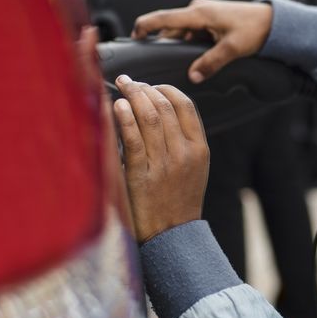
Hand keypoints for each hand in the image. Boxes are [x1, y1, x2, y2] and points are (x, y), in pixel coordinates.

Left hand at [113, 76, 208, 243]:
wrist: (171, 236)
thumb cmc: (179, 202)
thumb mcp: (194, 169)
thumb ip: (184, 141)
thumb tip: (162, 111)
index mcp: (200, 149)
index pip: (185, 105)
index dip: (165, 89)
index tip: (151, 85)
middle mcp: (184, 153)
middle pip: (164, 106)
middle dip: (144, 88)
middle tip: (130, 81)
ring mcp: (163, 164)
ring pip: (149, 117)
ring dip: (133, 96)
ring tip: (122, 87)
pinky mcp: (141, 174)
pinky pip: (132, 138)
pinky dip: (124, 118)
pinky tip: (116, 107)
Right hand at [132, 0, 273, 82]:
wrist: (272, 21)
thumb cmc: (255, 29)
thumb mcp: (232, 49)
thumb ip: (211, 63)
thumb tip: (193, 77)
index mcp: (199, 13)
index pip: (164, 18)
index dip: (145, 26)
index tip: (133, 38)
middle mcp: (198, 10)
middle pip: (170, 28)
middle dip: (164, 45)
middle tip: (159, 65)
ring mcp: (203, 13)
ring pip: (181, 32)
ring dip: (180, 46)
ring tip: (184, 63)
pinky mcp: (209, 19)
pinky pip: (191, 32)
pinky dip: (189, 44)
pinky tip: (196, 57)